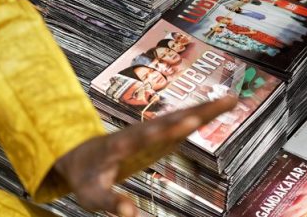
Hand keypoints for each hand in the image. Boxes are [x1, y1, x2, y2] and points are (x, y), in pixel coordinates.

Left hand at [52, 95, 237, 216]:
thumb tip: (132, 214)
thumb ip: (111, 203)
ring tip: (231, 101)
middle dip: (195, 113)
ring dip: (203, 109)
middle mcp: (136, 132)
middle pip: (167, 121)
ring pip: (177, 116)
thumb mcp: (91, 196)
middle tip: (222, 104)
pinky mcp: (156, 132)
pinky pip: (180, 121)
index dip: (165, 131)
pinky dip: (200, 113)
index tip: (188, 123)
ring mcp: (147, 129)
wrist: (75, 157)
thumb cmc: (85, 179)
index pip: (143, 138)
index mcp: (119, 146)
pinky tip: (221, 107)